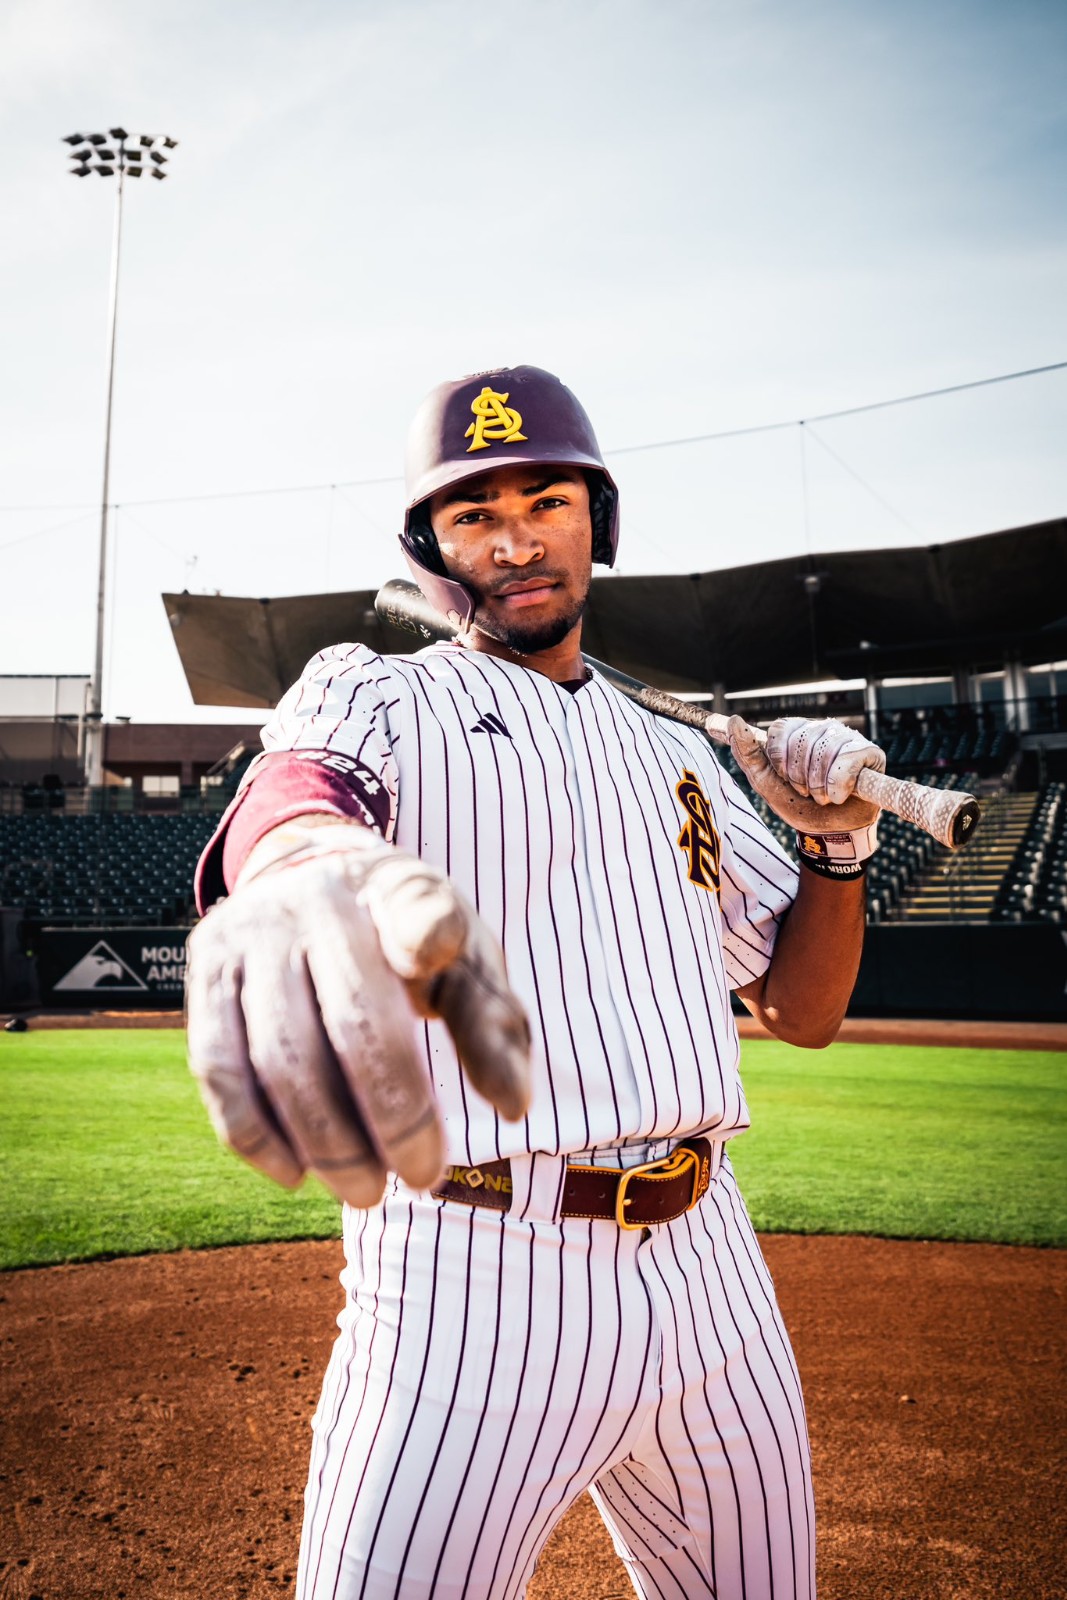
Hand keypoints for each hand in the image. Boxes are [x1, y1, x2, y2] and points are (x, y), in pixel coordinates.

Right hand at [185, 823, 530, 1206]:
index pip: (416, 909)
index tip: (433, 956)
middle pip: (351, 1025)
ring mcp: (249, 934)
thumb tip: (514, 1105)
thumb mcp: (462, 962)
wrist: (311, 876)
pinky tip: (296, 1174)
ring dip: (326, 1144)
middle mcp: (315, 901)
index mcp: (396, 888)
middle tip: (423, 1178)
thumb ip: (492, 1025)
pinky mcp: (205, 972)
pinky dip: (255, 1135)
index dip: (425, 934)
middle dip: (392, 1118)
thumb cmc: (408, 942)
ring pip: (279, 1060)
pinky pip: (218, 1069)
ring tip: (367, 1191)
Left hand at [728, 715, 884, 834]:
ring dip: (819, 785)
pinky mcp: (870, 752)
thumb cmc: (798, 806)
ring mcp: (848, 738)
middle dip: (799, 776)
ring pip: (825, 749)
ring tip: (823, 797)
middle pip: (802, 739)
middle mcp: (823, 729)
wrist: (829, 834)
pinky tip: (840, 796)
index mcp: (798, 732)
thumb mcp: (765, 782)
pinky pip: (849, 758)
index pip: (781, 728)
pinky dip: (838, 785)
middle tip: (806, 792)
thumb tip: (735, 720)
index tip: (784, 778)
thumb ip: (747, 753)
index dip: (780, 759)